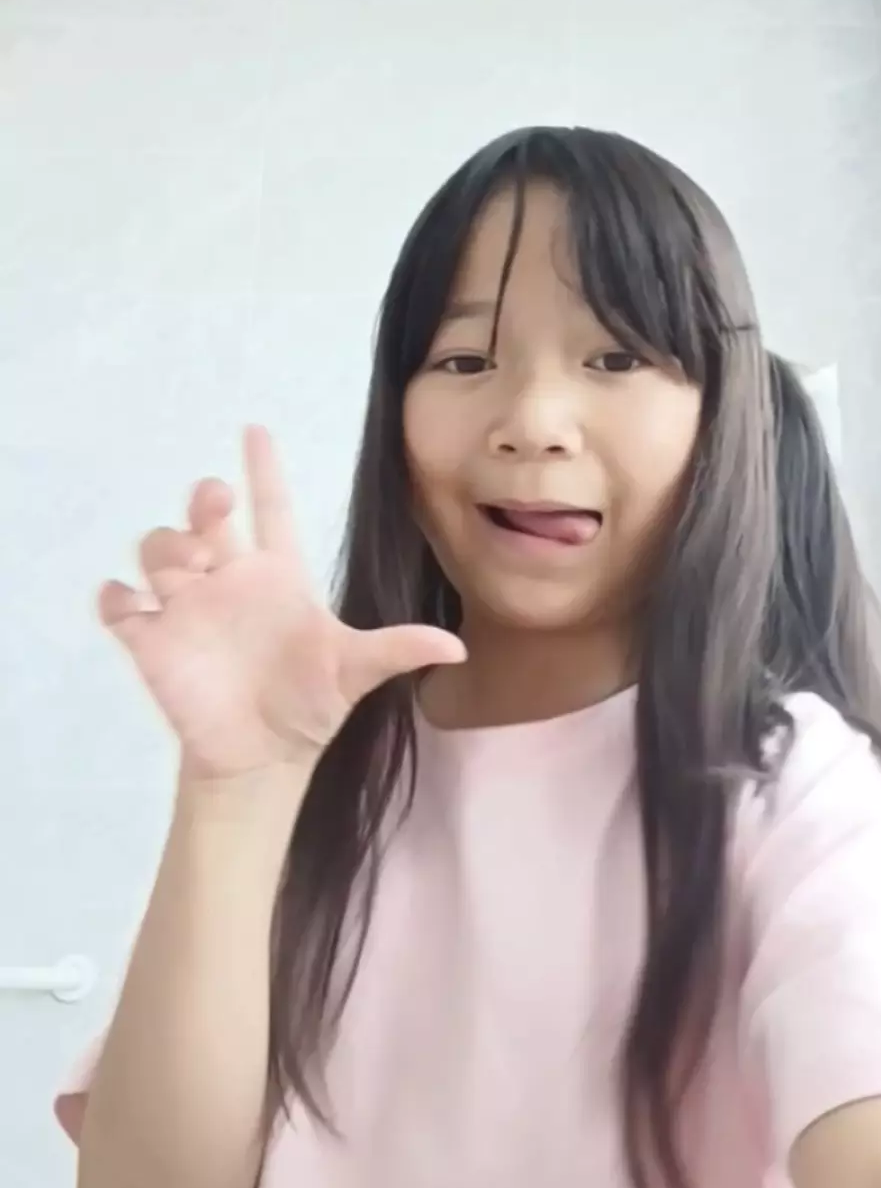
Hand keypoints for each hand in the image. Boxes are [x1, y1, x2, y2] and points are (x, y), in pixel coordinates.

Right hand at [99, 425, 463, 783]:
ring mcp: (188, 609)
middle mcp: (230, 581)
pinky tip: (130, 604)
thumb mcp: (354, 673)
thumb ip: (398, 650)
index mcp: (278, 577)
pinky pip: (119, 604)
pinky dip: (116, 597)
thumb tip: (458, 649)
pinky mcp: (153, 642)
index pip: (271, 510)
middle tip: (216, 505)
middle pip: (207, 517)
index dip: (264, 469)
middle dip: (205, 498)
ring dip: (165, 547)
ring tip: (187, 574)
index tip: (256, 429)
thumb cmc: (309, 706)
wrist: (262, 759)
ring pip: (159, 549)